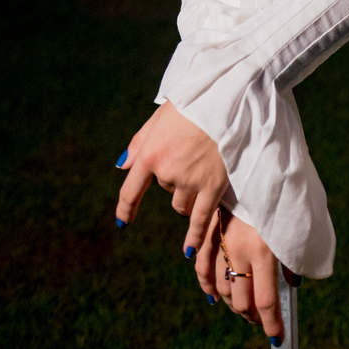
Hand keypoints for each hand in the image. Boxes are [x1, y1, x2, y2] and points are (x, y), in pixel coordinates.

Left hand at [115, 99, 228, 256]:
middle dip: (175, 179)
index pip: (131, 190)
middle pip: (165, 191)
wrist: (227, 97)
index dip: (127, 208)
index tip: (123, 221)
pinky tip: (189, 251)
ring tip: (204, 169)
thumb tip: (121, 166)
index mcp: (150, 154)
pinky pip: (200, 219)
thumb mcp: (160, 117)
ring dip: (188, 196)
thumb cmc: (192, 103)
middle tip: (192, 153)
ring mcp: (190, 181)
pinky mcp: (213, 186)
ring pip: (182, 204)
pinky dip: (194, 236)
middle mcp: (167, 172)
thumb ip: (139, 143)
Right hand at [198, 208, 285, 342]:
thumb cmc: (281, 195)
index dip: (272, 324)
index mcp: (265, 250)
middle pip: (242, 302)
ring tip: (245, 307)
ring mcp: (221, 243)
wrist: (255, 161)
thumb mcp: (293, 225)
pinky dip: (208, 286)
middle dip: (253, 316)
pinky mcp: (209, 232)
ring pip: (223, 290)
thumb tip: (293, 284)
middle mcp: (240, 250)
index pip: (266, 301)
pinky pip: (202, 268)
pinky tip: (215, 295)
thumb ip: (292, 257)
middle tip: (261, 318)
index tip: (277, 338)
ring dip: (234, 303)